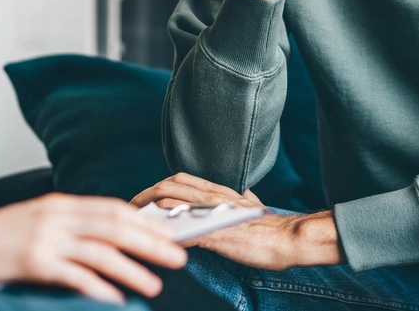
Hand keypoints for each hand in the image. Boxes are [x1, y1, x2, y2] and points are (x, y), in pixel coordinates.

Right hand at [0, 194, 186, 302]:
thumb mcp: (33, 224)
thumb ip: (66, 228)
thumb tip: (105, 242)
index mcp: (58, 204)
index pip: (112, 209)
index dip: (144, 222)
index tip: (168, 234)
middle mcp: (55, 215)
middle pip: (114, 226)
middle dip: (150, 241)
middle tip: (177, 255)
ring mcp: (43, 237)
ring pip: (101, 251)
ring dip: (133, 268)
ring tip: (155, 284)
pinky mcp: (31, 260)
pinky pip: (74, 275)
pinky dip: (98, 288)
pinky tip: (115, 300)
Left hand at [131, 173, 340, 270]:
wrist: (288, 239)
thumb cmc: (270, 227)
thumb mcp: (252, 206)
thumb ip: (242, 199)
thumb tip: (241, 195)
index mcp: (218, 190)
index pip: (180, 178)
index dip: (157, 185)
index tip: (144, 196)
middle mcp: (213, 197)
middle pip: (169, 185)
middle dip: (144, 194)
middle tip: (130, 206)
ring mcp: (212, 214)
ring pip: (172, 202)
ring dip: (149, 211)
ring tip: (134, 221)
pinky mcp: (215, 234)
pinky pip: (184, 230)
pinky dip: (167, 232)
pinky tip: (155, 238)